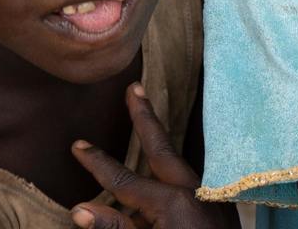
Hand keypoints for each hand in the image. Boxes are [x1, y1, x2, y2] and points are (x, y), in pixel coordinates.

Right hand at [68, 83, 234, 227]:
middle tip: (134, 88)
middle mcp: (194, 192)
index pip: (123, 179)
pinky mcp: (220, 208)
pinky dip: (173, 171)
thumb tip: (80, 209)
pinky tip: (164, 171)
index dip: (97, 164)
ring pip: (178, 164)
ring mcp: (211, 198)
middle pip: (162, 148)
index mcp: (171, 204)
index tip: (77, 145)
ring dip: (160, 143)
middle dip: (144, 118)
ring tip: (144, 117)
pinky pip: (191, 182)